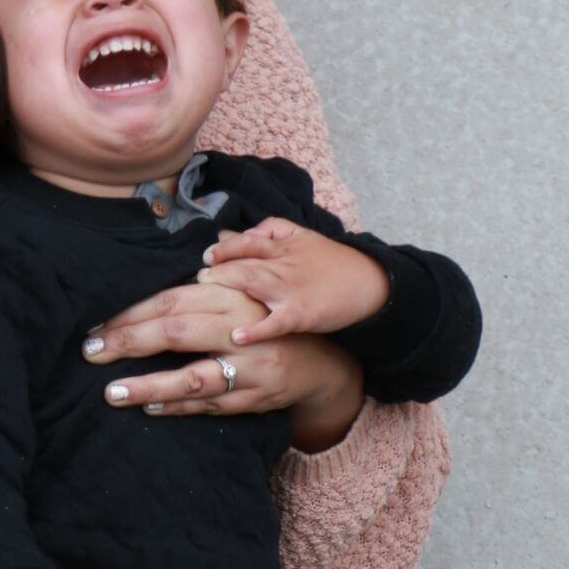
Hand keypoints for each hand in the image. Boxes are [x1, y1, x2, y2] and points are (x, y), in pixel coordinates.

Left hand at [87, 283, 364, 445]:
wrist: (320, 363)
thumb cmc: (264, 323)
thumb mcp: (239, 294)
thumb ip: (198, 290)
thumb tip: (144, 284)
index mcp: (232, 297)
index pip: (174, 301)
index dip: (133, 313)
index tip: (98, 326)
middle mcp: (241, 330)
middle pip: (178, 333)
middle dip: (130, 342)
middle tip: (91, 352)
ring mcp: (249, 368)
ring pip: (193, 378)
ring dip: (149, 386)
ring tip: (112, 392)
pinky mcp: (254, 399)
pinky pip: (210, 405)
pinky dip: (178, 408)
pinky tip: (148, 408)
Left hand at [197, 217, 387, 343]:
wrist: (370, 283)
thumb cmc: (333, 262)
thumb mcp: (301, 237)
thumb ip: (266, 232)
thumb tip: (227, 233)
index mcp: (282, 246)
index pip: (247, 241)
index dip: (224, 248)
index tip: (206, 257)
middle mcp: (283, 264)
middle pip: (243, 261)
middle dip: (218, 269)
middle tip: (197, 278)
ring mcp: (291, 289)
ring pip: (254, 283)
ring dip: (227, 287)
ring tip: (204, 292)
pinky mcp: (302, 314)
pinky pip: (276, 321)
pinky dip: (257, 329)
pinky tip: (237, 336)